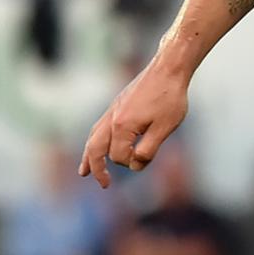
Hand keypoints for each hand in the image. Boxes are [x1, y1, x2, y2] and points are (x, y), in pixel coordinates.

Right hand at [79, 59, 189, 186]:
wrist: (168, 69)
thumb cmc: (170, 98)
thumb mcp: (165, 128)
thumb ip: (149, 149)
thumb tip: (135, 165)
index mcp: (122, 126)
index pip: (120, 156)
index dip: (133, 163)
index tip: (147, 159)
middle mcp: (111, 119)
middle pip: (96, 150)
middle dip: (97, 168)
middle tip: (104, 185)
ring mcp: (112, 111)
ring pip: (93, 138)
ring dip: (89, 156)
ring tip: (83, 172)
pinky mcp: (116, 106)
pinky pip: (98, 128)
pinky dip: (94, 141)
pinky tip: (96, 146)